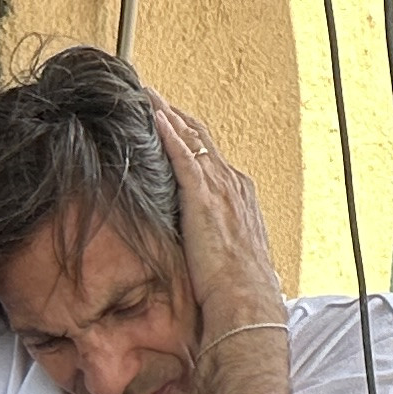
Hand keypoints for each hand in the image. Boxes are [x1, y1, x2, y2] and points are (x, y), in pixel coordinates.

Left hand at [154, 99, 284, 338]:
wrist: (246, 300)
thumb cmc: (236, 287)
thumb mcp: (225, 252)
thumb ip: (210, 237)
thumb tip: (197, 245)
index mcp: (239, 195)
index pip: (211, 154)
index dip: (188, 135)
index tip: (169, 118)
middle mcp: (232, 183)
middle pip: (200, 137)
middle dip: (175, 113)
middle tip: (150, 94)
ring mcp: (220, 187)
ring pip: (191, 138)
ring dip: (167, 113)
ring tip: (145, 93)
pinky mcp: (204, 197)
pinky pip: (185, 155)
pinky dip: (169, 133)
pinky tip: (154, 115)